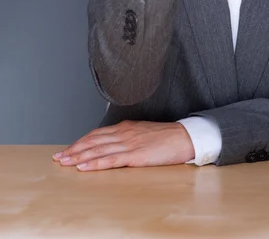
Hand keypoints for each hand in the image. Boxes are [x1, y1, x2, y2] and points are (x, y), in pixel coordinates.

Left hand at [52, 120, 194, 170]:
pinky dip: (95, 163)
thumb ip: (128, 137)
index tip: (68, 148)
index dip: (81, 141)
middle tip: (59, 157)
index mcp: (126, 127)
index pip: (97, 134)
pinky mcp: (135, 155)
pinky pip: (110, 160)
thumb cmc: (167, 137)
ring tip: (65, 162)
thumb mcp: (143, 133)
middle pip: (93, 141)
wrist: (184, 137)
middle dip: (74, 149)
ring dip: (79, 157)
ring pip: (98, 150)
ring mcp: (128, 143)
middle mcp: (124, 133)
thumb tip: (115, 144)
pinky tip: (84, 167)